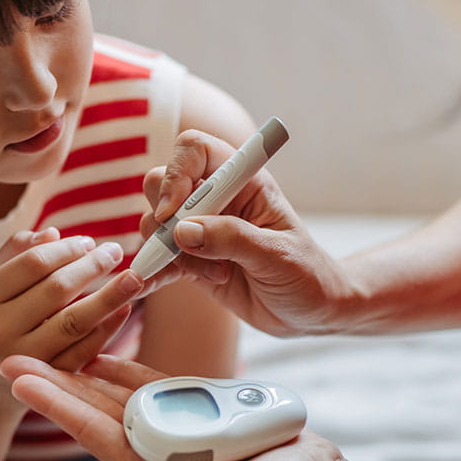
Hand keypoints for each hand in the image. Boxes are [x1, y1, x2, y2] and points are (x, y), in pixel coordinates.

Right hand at [0, 228, 143, 401]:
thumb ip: (16, 253)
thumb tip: (53, 234)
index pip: (33, 263)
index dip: (67, 249)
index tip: (89, 242)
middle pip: (57, 289)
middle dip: (93, 267)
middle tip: (116, 252)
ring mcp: (24, 359)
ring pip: (75, 322)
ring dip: (109, 297)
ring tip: (134, 278)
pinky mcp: (47, 380)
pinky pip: (84, 351)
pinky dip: (107, 329)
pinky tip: (123, 310)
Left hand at [0, 353, 347, 460]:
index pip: (93, 431)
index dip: (54, 405)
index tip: (18, 381)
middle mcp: (154, 447)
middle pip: (92, 408)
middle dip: (52, 382)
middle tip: (8, 355)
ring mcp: (171, 427)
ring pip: (115, 393)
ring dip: (79, 369)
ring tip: (45, 346)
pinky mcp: (194, 409)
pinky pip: (150, 383)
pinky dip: (123, 366)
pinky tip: (99, 350)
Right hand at [139, 130, 350, 336]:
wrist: (310, 310)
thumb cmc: (306, 274)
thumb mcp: (276, 256)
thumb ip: (231, 239)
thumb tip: (182, 231)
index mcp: (243, 181)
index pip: (195, 150)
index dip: (177, 174)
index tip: (173, 211)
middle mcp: (216, 198)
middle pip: (161, 183)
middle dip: (166, 219)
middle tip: (188, 249)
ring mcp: (200, 228)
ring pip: (156, 223)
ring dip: (173, 254)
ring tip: (217, 274)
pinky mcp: (190, 259)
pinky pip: (158, 257)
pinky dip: (152, 271)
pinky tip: (151, 285)